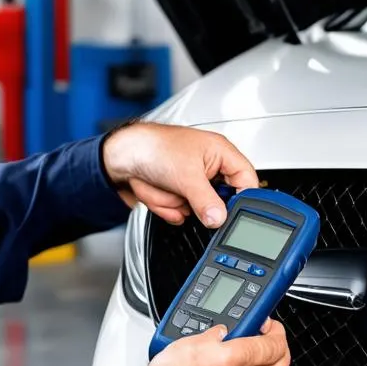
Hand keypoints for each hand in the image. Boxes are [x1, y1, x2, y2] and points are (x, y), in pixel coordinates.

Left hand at [102, 122, 257, 227]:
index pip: (247, 181)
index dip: (244, 199)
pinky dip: (165, 207)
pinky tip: (157, 190)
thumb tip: (220, 219)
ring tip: (165, 185)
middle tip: (188, 195)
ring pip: (196, 211)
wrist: (119, 155)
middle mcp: (209, 168)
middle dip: (198, 202)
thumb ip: (206, 201)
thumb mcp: (186, 175)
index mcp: (221, 153)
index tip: (235, 215)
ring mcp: (192, 184)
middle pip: (220, 201)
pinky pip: (179, 213)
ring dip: (176, 203)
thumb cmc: (153, 146)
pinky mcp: (177, 195)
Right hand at [110, 318, 290, 365]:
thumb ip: (214, 334)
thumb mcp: (188, 343)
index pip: (273, 345)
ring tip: (264, 357)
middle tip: (272, 338)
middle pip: (281, 365)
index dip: (276, 331)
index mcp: (233, 360)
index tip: (270, 326)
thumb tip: (224, 331)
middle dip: (281, 348)